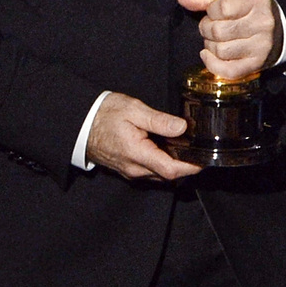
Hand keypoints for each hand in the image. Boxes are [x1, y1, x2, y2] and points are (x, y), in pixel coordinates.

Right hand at [86, 92, 202, 180]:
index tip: (205, 159)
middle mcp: (134, 169)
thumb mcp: (133, 110)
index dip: (191, 167)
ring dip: (176, 166)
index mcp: (137, 154)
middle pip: (169, 175)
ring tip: (189, 149)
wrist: (80, 123)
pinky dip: (164, 164)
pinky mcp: (128, 169)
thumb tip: (182, 128)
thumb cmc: (105, 114)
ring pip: (160, 176)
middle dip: (187, 166)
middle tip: (201, 150)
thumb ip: (159, 120)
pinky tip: (170, 150)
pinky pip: (151, 172)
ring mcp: (130, 171)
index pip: (171, 170)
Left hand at [177, 0, 279, 80]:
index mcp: (257, 0)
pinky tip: (210, 55)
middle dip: (207, 29)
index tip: (215, 11)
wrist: (278, 28)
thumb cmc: (251, 8)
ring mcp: (261, 46)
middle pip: (218, 31)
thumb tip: (184, 0)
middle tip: (213, 26)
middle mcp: (262, 23)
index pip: (222, 8)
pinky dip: (213, 64)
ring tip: (218, 39)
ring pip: (220, 51)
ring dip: (211, 46)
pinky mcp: (256, 64)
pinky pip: (227, 70)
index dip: (211, 10)